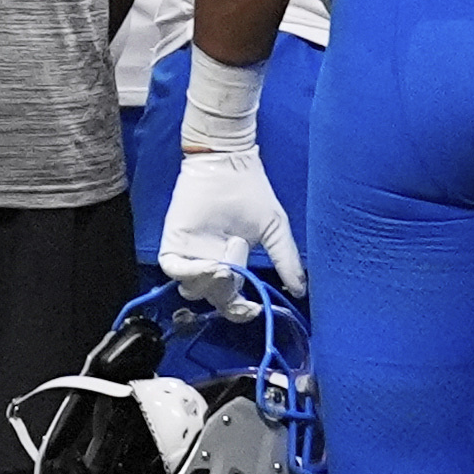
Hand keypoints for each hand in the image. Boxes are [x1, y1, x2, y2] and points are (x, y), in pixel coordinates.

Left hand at [158, 138, 299, 310]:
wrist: (230, 164)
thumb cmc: (251, 192)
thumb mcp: (274, 229)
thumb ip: (286, 260)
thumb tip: (300, 290)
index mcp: (231, 265)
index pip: (231, 300)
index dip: (240, 310)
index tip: (254, 309)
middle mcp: (208, 263)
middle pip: (212, 297)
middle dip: (226, 297)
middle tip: (237, 279)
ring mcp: (189, 254)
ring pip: (192, 288)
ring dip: (209, 285)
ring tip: (224, 269)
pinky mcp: (173, 241)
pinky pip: (174, 268)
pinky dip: (189, 272)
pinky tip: (210, 265)